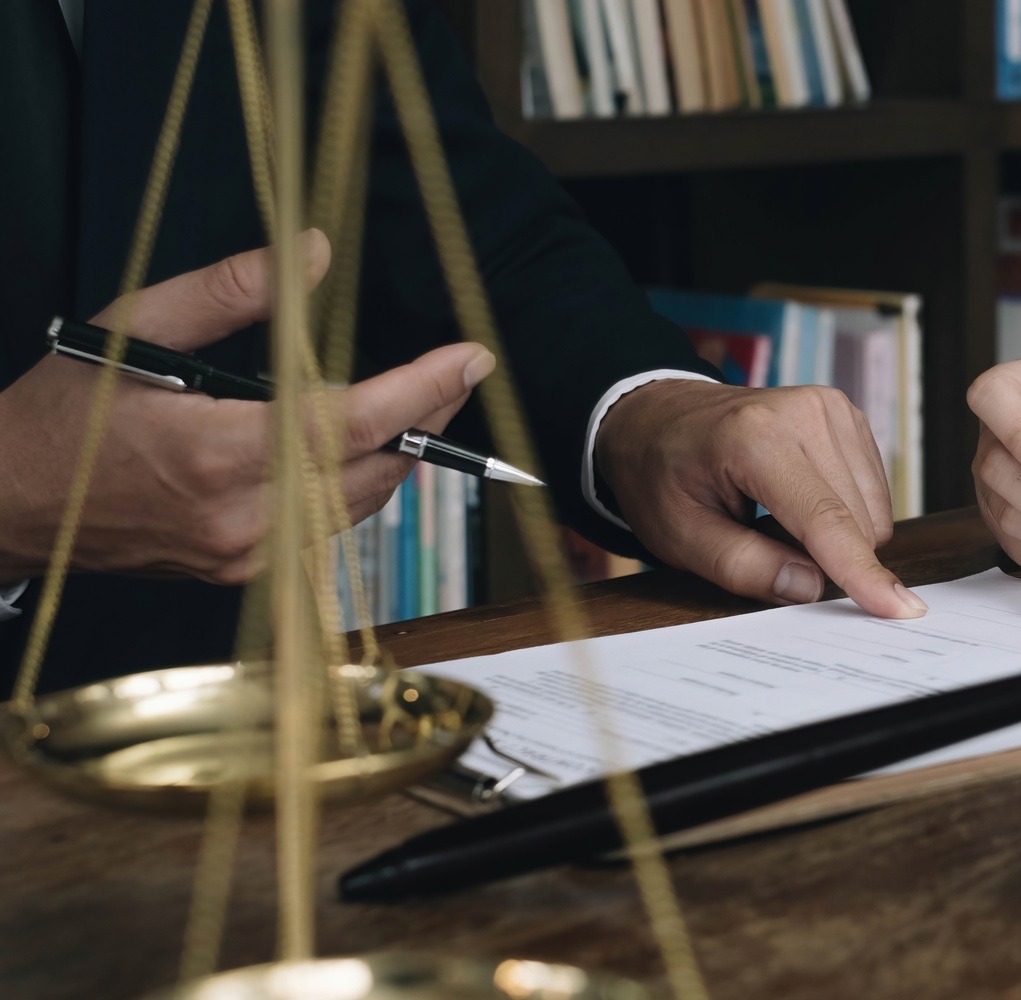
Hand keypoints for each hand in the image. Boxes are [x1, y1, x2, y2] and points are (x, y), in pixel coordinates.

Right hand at [0, 232, 494, 584]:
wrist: (9, 501)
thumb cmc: (66, 410)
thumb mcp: (135, 328)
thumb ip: (230, 290)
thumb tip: (315, 250)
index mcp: (212, 453)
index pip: (349, 422)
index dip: (421, 390)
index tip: (471, 357)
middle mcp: (239, 517)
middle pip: (372, 467)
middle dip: (426, 417)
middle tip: (458, 371)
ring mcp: (244, 554)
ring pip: (360, 502)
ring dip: (399, 452)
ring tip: (423, 400)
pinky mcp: (242, 572)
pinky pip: (328, 525)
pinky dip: (357, 483)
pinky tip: (364, 446)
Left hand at [594, 379, 924, 618]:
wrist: (656, 416)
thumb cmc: (662, 476)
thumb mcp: (680, 536)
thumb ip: (745, 567)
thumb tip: (811, 588)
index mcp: (756, 438)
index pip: (826, 520)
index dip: (862, 573)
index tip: (900, 611)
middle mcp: (805, 413)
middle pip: (857, 521)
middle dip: (827, 557)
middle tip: (767, 545)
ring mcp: (831, 408)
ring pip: (874, 510)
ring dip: (837, 536)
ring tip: (778, 519)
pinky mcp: (846, 415)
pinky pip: (873, 491)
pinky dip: (846, 512)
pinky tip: (800, 502)